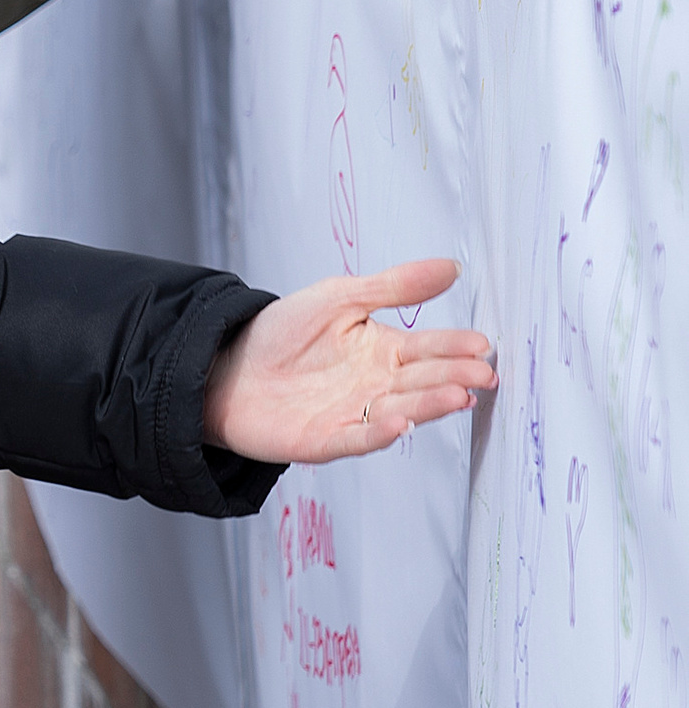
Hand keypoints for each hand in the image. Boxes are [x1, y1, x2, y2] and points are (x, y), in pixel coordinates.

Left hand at [202, 257, 496, 465]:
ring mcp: (354, 414)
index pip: (429, 348)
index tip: (481, 344)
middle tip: (483, 374)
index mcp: (383, 350)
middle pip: (423, 381)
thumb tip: (451, 268)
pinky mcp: (327, 440)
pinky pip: (360, 438)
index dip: (455, 347)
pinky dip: (380, 433)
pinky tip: (401, 422)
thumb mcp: (339, 296)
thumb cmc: (280, 332)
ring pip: (401, 410)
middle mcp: (376, 385)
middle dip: (454, 377)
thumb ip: (394, 286)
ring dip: (429, 406)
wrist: (225, 365)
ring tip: (456, 396)